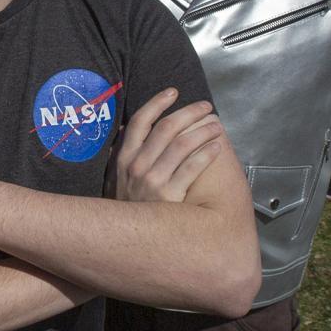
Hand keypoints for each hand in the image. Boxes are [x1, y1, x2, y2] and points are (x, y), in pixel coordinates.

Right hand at [107, 88, 227, 203]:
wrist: (124, 238)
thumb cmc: (125, 205)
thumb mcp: (114, 177)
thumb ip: (120, 153)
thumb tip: (126, 129)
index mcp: (123, 157)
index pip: (141, 121)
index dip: (158, 103)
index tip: (173, 92)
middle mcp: (136, 165)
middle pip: (165, 128)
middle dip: (188, 112)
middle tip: (205, 106)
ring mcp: (152, 181)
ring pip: (181, 146)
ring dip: (202, 131)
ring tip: (216, 125)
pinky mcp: (169, 196)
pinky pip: (191, 169)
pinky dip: (206, 154)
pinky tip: (217, 147)